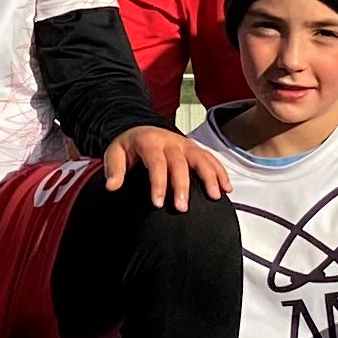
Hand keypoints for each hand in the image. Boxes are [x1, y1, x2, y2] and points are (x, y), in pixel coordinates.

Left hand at [102, 126, 228, 209]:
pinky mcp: (195, 149)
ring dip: (209, 177)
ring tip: (215, 196)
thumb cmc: (128, 147)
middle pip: (179, 163)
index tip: (158, 203)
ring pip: (200, 158)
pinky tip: (226, 188)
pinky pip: (210, 159)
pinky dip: (220, 172)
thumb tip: (111, 186)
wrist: (140, 129)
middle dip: (182, 185)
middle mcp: (170, 141)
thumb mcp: (114, 153)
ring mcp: (185, 144)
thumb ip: (114, 169)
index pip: (156, 162)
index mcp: (150, 141)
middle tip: (182, 207)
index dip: (158, 183)